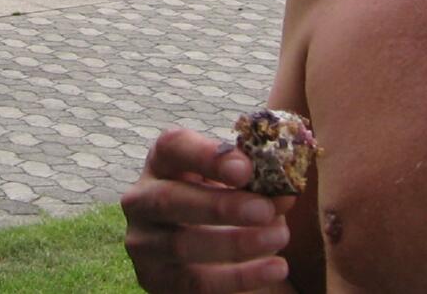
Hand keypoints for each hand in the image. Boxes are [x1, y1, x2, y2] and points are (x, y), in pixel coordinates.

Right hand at [122, 128, 294, 292]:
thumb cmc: (221, 203)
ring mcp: (143, 241)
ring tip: (278, 237)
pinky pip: (195, 282)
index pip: (173, 147)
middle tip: (266, 209)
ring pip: (182, 244)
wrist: (204, 251)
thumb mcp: (236, 186)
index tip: (245, 168)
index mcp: (162, 162)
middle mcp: (141, 198)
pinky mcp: (154, 279)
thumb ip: (259, 184)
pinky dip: (239, 277)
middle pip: (170, 199)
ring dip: (236, 243)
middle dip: (221, 205)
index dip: (205, 155)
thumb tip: (285, 193)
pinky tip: (274, 268)